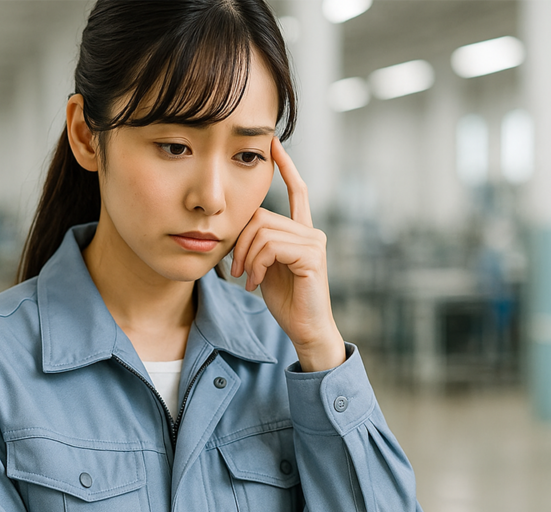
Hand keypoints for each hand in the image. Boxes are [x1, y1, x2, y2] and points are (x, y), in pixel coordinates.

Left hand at [230, 137, 344, 371]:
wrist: (305, 330)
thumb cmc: (285, 300)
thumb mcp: (264, 265)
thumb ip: (257, 242)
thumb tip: (238, 227)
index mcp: (300, 231)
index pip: (297, 190)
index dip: (285, 166)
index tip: (274, 142)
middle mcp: (311, 232)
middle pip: (261, 216)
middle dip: (240, 243)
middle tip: (236, 271)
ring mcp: (314, 243)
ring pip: (262, 232)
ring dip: (246, 258)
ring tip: (246, 280)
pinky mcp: (312, 256)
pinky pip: (271, 247)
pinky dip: (257, 265)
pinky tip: (257, 283)